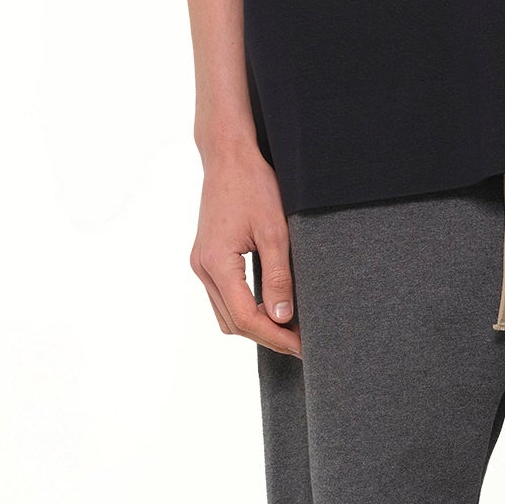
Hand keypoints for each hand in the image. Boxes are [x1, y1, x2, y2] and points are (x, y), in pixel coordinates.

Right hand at [189, 138, 300, 357]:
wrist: (228, 156)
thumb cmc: (253, 185)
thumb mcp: (274, 231)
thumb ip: (279, 276)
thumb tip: (283, 318)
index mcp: (216, 262)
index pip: (246, 317)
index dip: (276, 337)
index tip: (303, 346)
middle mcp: (202, 268)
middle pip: (234, 322)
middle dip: (268, 337)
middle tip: (303, 343)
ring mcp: (201, 264)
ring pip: (226, 314)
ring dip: (256, 326)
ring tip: (290, 330)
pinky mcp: (206, 259)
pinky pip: (223, 298)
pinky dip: (246, 310)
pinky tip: (272, 309)